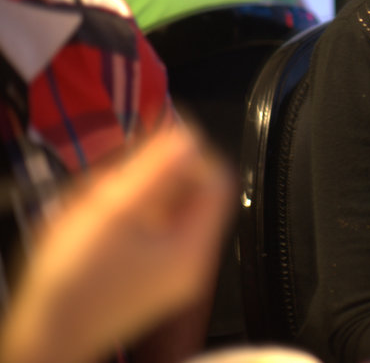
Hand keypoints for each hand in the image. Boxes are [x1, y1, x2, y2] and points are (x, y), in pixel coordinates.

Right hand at [0, 125, 233, 362]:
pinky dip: (125, 215)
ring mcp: (170, 273)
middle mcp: (191, 262)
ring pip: (166, 210)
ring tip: (97, 194)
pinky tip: (93, 215)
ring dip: (134, 192)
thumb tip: (188, 136)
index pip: (218, 181)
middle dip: (155, 174)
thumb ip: (155, 170)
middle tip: (118, 168)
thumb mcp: (114, 213)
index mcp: (193, 248)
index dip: (193, 152)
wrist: (44, 341)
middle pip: (191, 195)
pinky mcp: (147, 279)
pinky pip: (148, 232)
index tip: (160, 137)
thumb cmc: (73, 282)